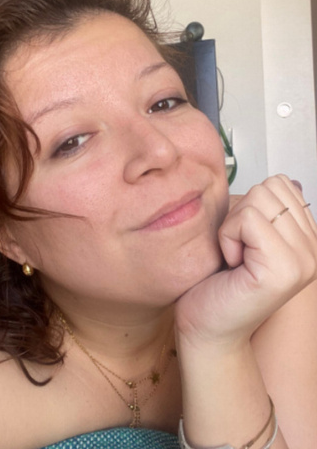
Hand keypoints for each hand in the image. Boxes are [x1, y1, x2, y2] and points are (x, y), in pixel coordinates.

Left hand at [175, 174, 316, 349]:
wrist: (207, 330)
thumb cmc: (217, 284)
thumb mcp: (247, 237)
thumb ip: (268, 211)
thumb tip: (288, 181)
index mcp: (307, 240)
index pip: (282, 184)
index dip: (249, 206)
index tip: (243, 242)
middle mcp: (313, 250)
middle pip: (271, 187)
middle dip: (241, 214)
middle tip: (237, 251)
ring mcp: (304, 260)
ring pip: (260, 199)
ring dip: (233, 226)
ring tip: (235, 258)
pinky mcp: (283, 268)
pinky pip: (249, 218)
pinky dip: (228, 236)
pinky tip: (232, 265)